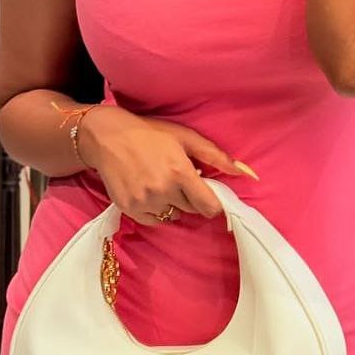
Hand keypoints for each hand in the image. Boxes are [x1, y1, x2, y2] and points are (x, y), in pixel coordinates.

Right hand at [79, 105, 258, 227]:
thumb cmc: (151, 133)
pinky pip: (153, 221)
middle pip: (191, 210)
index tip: (208, 195)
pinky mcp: (129, 209)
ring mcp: (144, 202)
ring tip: (162, 183)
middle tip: (179, 179)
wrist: (108, 137)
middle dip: (191, 198)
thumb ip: (216, 156)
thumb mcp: (186, 137)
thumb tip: (245, 173)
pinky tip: (149, 191)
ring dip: (173, 204)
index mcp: (180, 173)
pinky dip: (156, 211)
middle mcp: (163, 191)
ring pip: (172, 216)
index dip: (213, 203)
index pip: (209, 207)